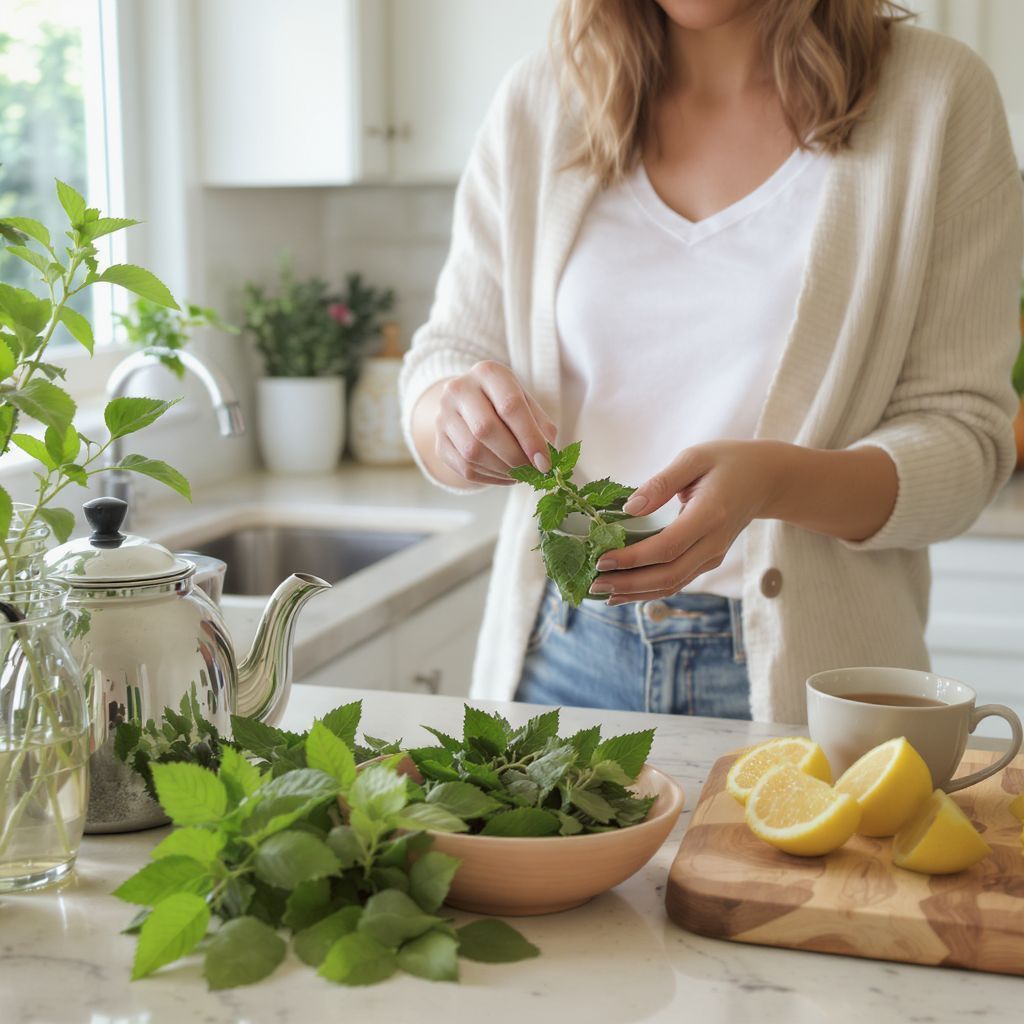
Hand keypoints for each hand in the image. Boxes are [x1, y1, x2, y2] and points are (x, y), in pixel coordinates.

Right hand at [431, 361, 557, 485]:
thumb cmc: (506, 402)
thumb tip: (547, 458)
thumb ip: (541, 427)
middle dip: (515, 456)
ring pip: (472, 452)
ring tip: (521, 474)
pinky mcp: (439, 442)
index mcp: (487, 372)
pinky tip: (506, 476)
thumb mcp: (527, 403)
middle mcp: (459, 389)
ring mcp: (444, 416)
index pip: (510, 405)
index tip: (545, 462)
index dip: (530, 437)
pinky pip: (464, 468)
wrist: (469, 404)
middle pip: (486, 429)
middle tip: (533, 471)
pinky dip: (490, 478)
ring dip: (502, 470)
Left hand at [590, 441, 785, 603]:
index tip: (602, 559)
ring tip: (601, 592)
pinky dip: (649, 589)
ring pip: (672, 584)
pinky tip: (625, 591)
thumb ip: (661, 482)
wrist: (766, 479)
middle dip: (628, 583)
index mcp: (709, 515)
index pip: (666, 547)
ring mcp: (712, 556)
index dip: (633, 559)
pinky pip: (677, 580)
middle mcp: (712, 543)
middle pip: (668, 575)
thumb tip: (629, 508)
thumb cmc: (727, 462)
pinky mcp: (707, 560)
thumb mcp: (694, 458)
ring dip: (636, 592)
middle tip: (593, 583)